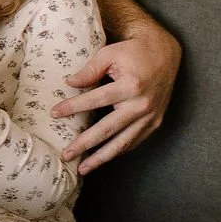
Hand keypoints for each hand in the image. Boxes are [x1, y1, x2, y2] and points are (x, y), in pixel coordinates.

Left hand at [51, 28, 181, 173]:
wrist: (165, 54)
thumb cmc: (133, 52)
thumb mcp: (110, 53)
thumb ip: (90, 70)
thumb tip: (69, 84)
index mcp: (131, 86)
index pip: (96, 100)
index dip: (74, 107)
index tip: (54, 113)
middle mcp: (142, 105)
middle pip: (108, 129)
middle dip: (85, 144)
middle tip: (67, 155)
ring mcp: (150, 117)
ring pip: (123, 143)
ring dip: (102, 158)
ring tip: (83, 168)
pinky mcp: (155, 123)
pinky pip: (134, 141)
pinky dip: (118, 151)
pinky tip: (103, 158)